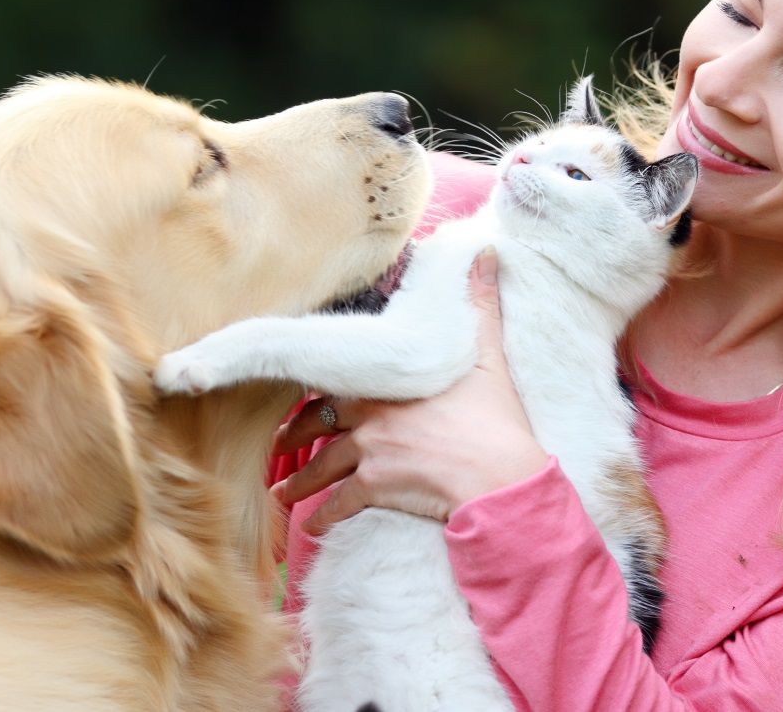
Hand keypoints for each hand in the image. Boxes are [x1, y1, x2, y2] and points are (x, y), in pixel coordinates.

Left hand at [270, 249, 548, 533]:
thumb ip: (479, 305)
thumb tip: (484, 254)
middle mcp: (371, 415)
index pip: (338, 383)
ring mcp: (370, 452)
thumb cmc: (497, 418)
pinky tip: (312, 528)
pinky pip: (337, 505)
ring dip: (298, 481)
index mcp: (389, 383)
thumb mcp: (488, 355)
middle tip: (279, 445)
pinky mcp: (376, 488)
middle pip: (318, 424)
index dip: (317, 391)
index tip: (301, 398)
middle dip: (295, 436)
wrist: (502, 476)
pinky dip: (321, 518)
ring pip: (321, 467)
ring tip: (281, 493)